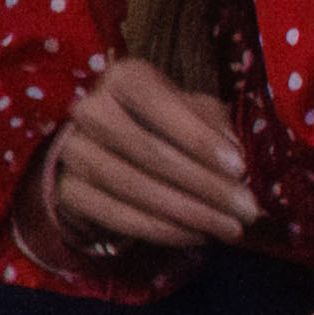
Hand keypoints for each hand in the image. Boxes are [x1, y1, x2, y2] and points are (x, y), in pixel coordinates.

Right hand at [36, 59, 256, 260]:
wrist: (112, 153)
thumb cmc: (166, 126)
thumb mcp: (194, 113)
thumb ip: (215, 126)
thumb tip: (234, 156)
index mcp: (123, 79)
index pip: (154, 100)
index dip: (196, 135)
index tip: (239, 168)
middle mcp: (89, 109)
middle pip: (145, 148)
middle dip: (203, 184)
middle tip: (246, 210)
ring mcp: (73, 151)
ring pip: (130, 185)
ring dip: (187, 212)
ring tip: (229, 229)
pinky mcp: (67, 191)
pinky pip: (114, 215)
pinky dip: (159, 229)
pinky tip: (195, 235)